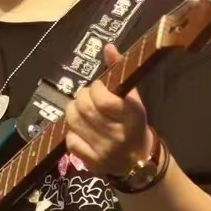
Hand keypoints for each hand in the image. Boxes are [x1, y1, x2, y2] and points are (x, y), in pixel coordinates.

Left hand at [64, 43, 151, 177]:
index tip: (98, 87)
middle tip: (86, 97)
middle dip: (81, 97)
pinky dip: (72, 131)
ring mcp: (104, 151)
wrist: (139, 160)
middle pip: (85, 110)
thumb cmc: (134, 123)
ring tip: (80, 109)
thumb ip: (119, 72)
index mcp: (132, 117)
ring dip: (73, 111)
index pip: (104, 100)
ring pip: (74, 123)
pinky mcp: (92, 163)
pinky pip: (71, 142)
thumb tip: (107, 47)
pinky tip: (81, 129)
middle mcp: (118, 135)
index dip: (95, 89)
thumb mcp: (133, 98)